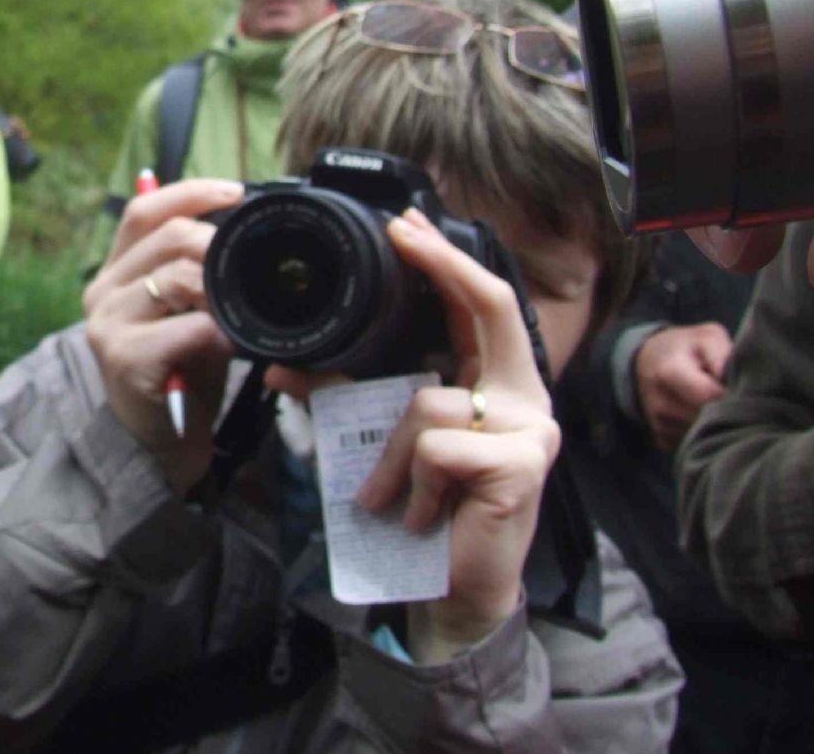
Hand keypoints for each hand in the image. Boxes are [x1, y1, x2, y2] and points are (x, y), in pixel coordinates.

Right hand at [83, 178, 243, 492]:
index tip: (236, 191)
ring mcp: (109, 325)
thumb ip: (193, 269)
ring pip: (178, 277)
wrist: (157, 444)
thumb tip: (229, 214)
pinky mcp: (125, 359)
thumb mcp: (184, 311)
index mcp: (115, 273)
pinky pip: (187, 327)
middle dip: (217, 243)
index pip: (144, 210)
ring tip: (237, 311)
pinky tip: (229, 345)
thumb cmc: (178, 373)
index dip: (191, 192)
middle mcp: (102, 293)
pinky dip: (219, 332)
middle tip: (249, 265)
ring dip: (221, 290)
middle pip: (167, 237)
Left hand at [271, 208, 559, 661]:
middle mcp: (525, 394)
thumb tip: (282, 365)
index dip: (446, 258)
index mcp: (495, 380)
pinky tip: (419, 516)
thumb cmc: (426, 509)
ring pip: (429, 401)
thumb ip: (348, 396)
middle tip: (402, 232)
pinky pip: (435, 449)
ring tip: (387, 499)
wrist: (455, 590)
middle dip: (442, 263)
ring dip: (388, 456)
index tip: (407, 223)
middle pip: (490, 307)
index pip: (479, 302)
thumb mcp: (383, 441)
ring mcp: (531, 430)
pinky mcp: (523, 467)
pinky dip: (409, 484)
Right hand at [634, 322, 732, 450]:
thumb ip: (724, 356)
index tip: (742, 387)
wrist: (648, 361)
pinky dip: (705, 432)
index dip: (733, 394)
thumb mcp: (708, 337)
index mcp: (669, 373)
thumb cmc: (687, 347)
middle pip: (709, 419)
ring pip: (705, 434)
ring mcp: (660, 425)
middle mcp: (660, 404)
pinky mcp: (662, 440)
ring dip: (718, 423)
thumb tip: (740, 386)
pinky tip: (705, 414)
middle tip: (735, 395)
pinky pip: (695, 444)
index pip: (711, 396)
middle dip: (728, 410)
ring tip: (718, 403)